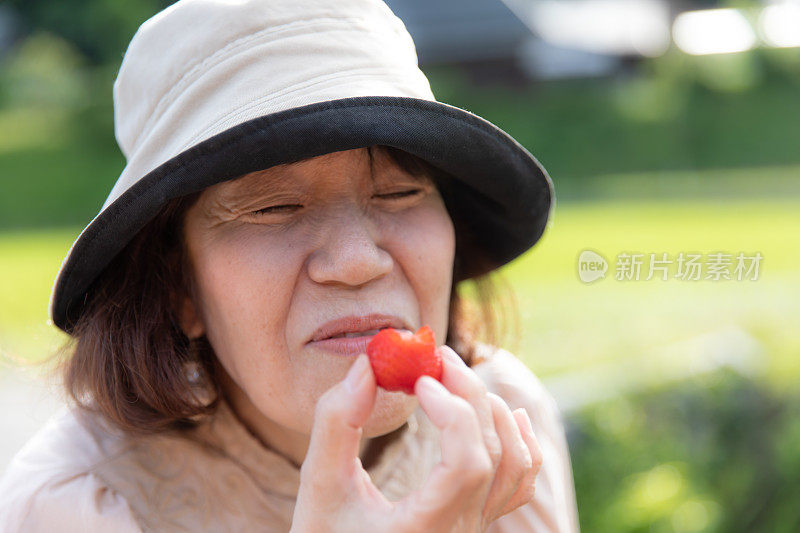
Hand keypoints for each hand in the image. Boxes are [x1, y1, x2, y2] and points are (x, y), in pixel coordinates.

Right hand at [290, 346, 542, 532]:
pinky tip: (512, 414)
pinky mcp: (476, 523)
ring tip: (458, 379)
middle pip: (491, 452)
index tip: (421, 381)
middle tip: (437, 357)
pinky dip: (521, 444)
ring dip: (495, 412)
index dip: (454, 413)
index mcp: (424, 529)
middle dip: (468, 393)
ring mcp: (474, 530)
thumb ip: (336, 424)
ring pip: (515, 466)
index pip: (467, 464)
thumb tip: (366, 365)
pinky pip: (519, 485)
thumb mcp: (319, 487)